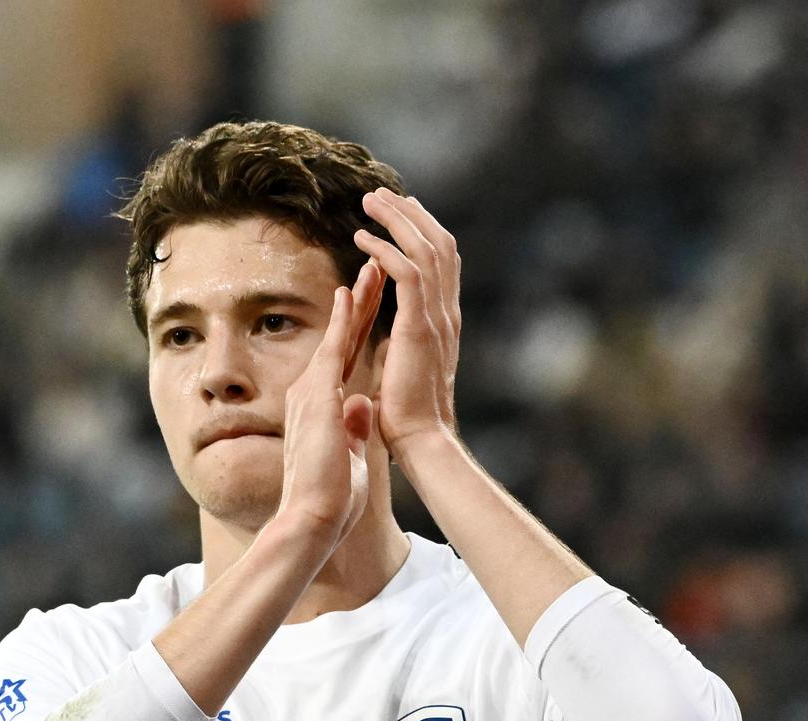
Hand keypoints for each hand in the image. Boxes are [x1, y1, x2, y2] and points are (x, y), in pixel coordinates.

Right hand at [274, 265, 382, 547]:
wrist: (310, 518)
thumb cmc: (328, 499)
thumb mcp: (347, 454)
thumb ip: (352, 427)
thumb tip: (362, 407)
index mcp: (322, 408)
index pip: (345, 358)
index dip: (359, 328)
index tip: (371, 300)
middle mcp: (311, 393)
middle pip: (341, 338)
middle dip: (360, 303)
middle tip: (374, 267)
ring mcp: (312, 391)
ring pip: (338, 334)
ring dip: (356, 299)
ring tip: (371, 265)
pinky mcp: (318, 396)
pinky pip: (333, 347)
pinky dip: (343, 319)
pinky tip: (351, 291)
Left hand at [354, 189, 461, 455]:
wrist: (420, 440)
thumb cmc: (409, 416)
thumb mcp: (408, 368)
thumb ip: (405, 343)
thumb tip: (391, 334)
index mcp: (443, 321)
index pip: (441, 262)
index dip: (423, 231)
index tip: (401, 211)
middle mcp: (445, 312)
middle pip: (439, 244)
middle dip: (410, 213)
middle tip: (381, 193)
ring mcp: (436, 318)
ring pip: (425, 249)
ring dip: (397, 220)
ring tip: (369, 202)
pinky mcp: (419, 327)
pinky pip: (407, 273)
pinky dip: (385, 250)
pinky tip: (361, 241)